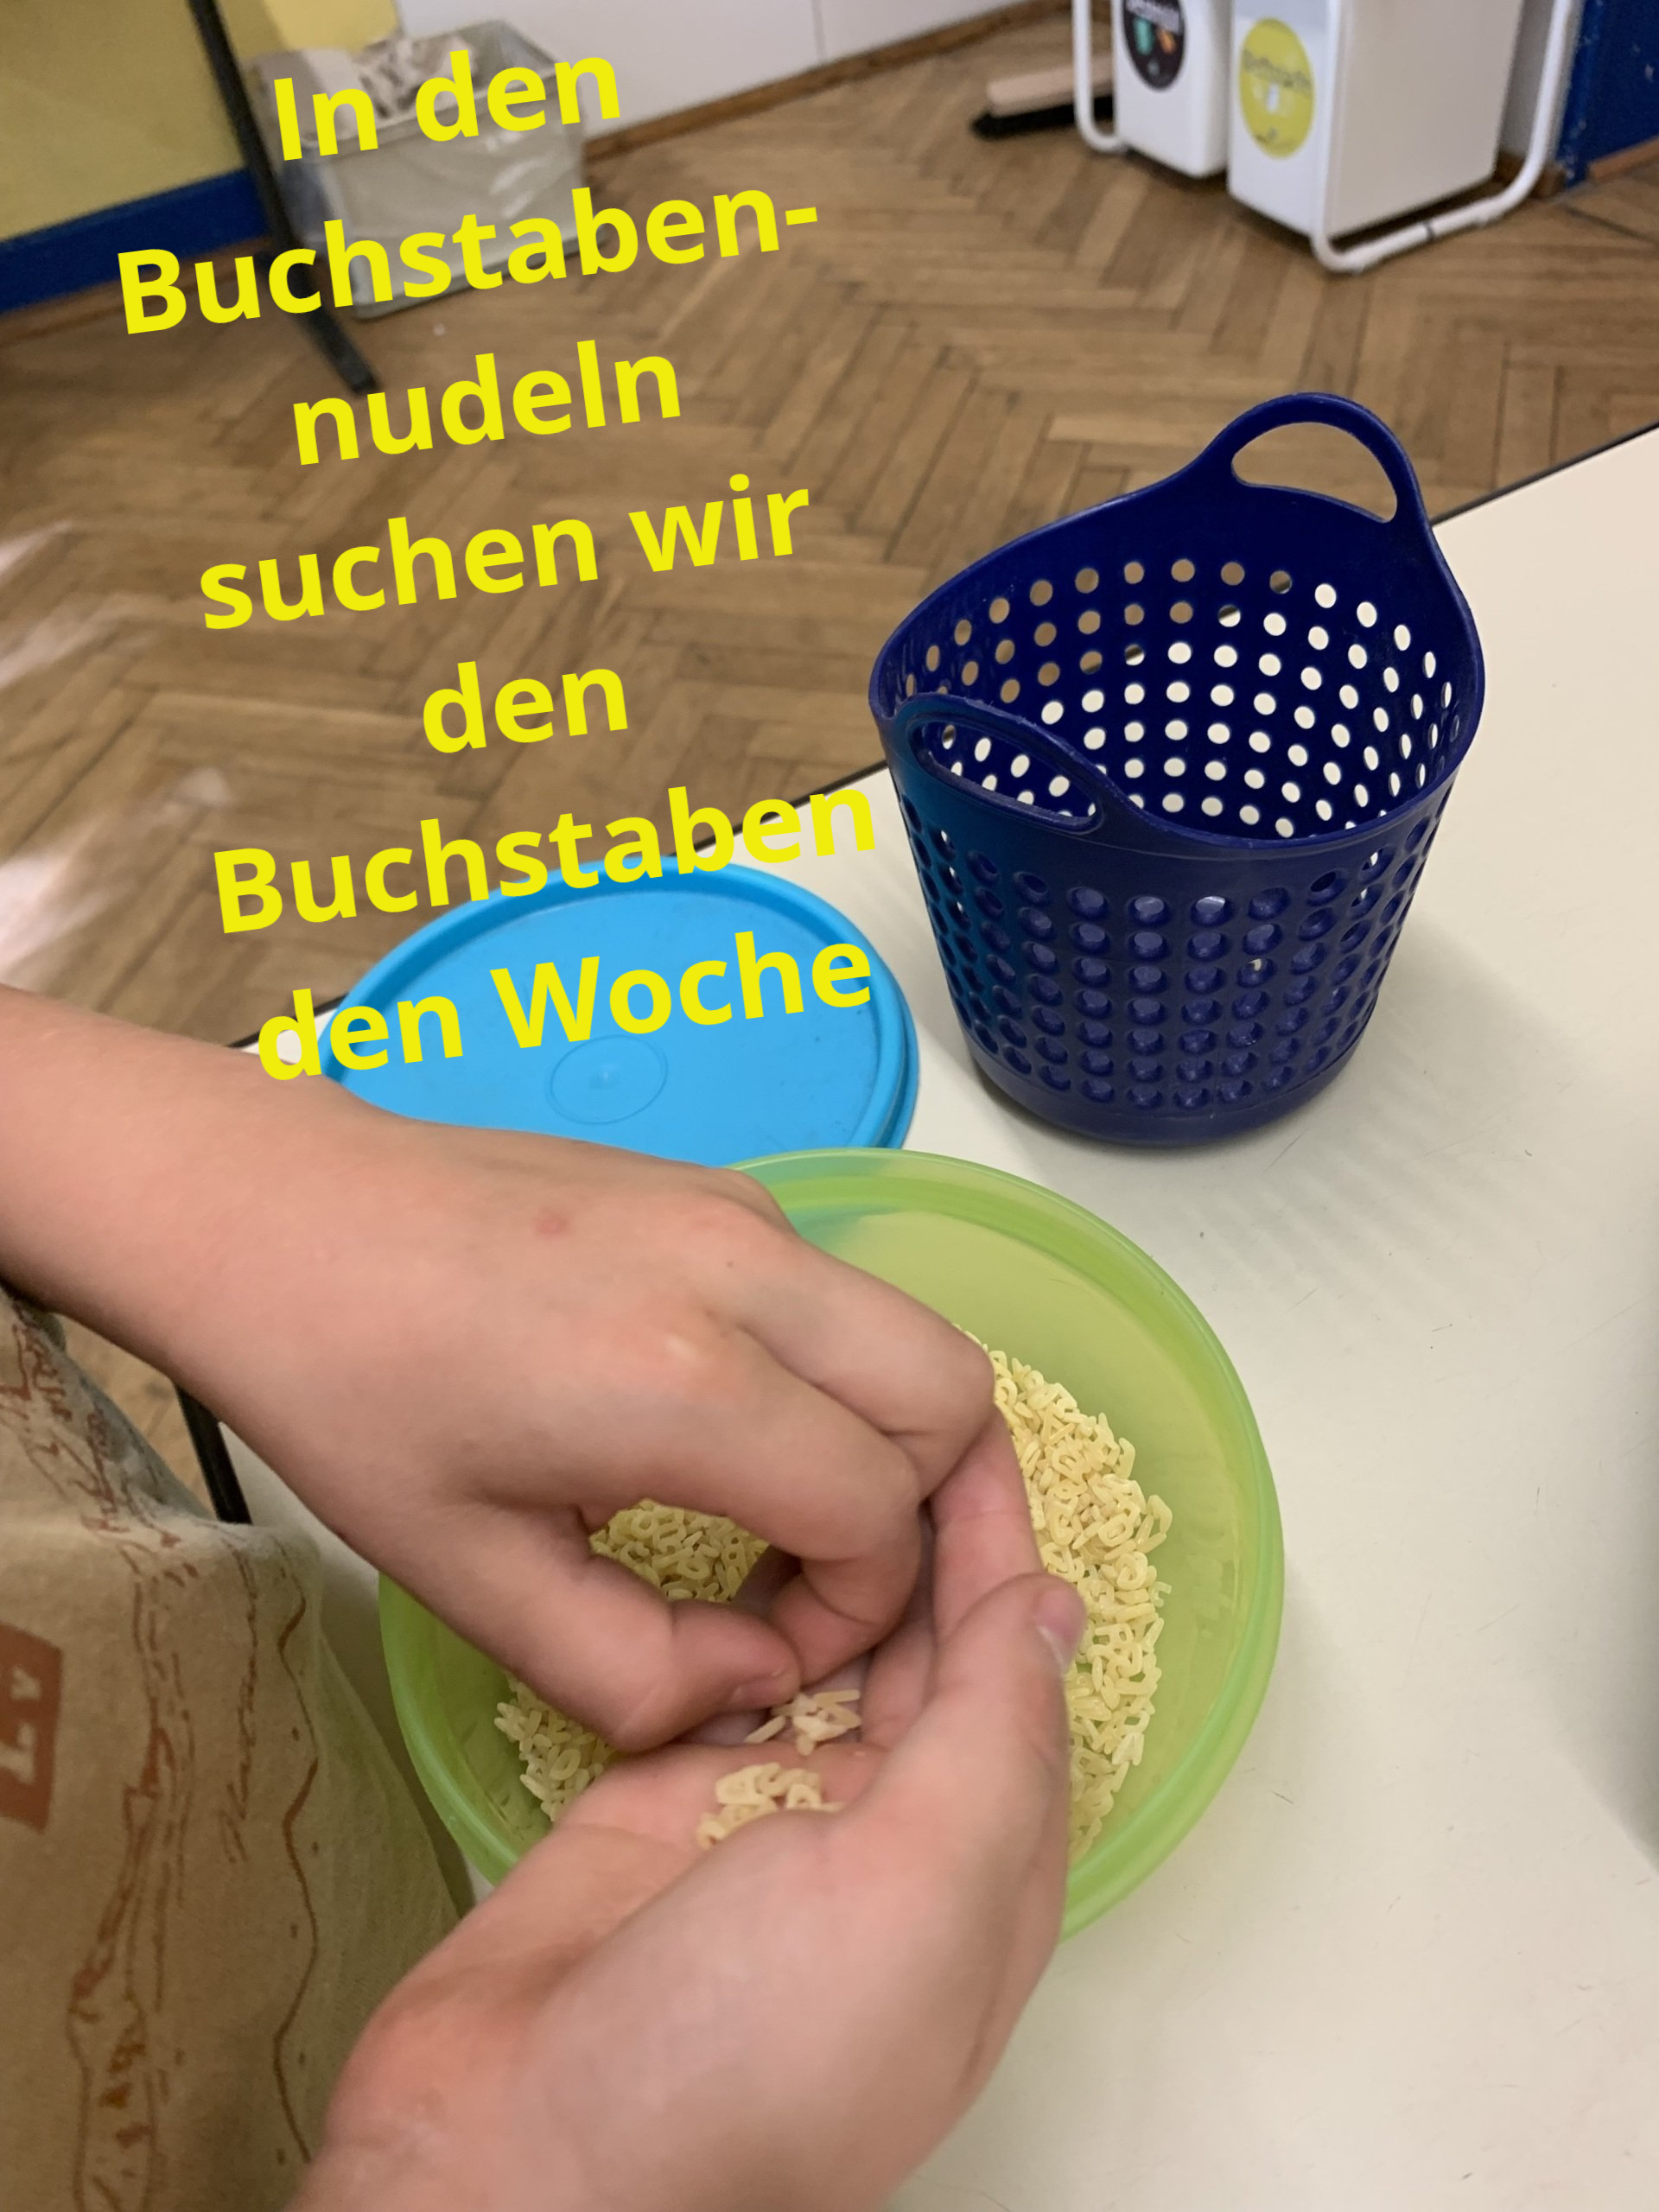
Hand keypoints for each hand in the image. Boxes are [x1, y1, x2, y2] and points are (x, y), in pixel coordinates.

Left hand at [0, 988, 996, 1744]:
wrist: (277, 1212)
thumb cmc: (350, 1393)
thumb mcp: (469, 1577)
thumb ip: (637, 1671)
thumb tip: (763, 1681)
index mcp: (684, 1381)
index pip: (878, 1514)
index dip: (856, 1614)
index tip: (773, 1650)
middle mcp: (746, 1271)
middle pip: (958, 1401)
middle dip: (926, 1518)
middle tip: (823, 1584)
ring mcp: (745, 1208)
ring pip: (917, 1335)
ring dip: (889, 1444)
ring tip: (779, 1518)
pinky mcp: (728, 1185)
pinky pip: (847, 1296)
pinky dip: (842, 1378)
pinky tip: (734, 1433)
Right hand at [294, 1429, 1085, 2211]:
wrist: (520, 2172)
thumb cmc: (740, 2069)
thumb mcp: (916, 1898)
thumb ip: (990, 1743)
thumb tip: (1051, 1608)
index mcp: (975, 1877)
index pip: (1012, 1678)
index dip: (1004, 1553)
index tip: (980, 1432)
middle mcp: (885, 1847)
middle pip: (927, 1657)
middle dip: (927, 1532)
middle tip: (899, 1405)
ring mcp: (768, 1825)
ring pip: (827, 1659)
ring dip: (837, 1555)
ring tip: (827, 1435)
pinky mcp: (663, 1805)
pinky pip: (724, 1678)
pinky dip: (741, 1606)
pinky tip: (737, 1526)